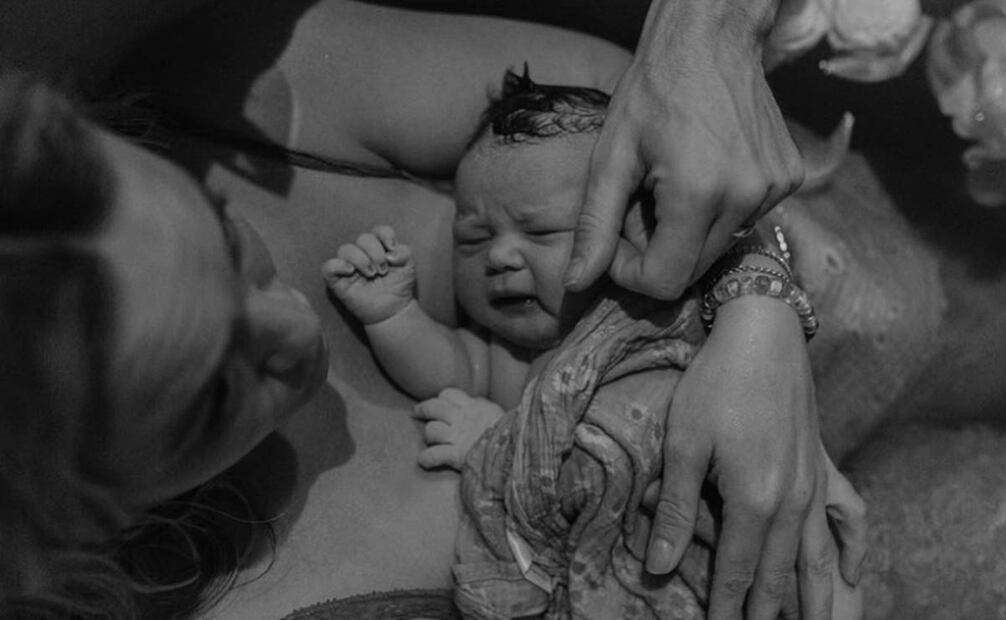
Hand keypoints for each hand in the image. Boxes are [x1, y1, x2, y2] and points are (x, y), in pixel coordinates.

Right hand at [322, 225, 414, 323]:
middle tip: (383, 270)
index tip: (392, 248)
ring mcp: (349, 266)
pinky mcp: (338, 281)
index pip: (378, 231)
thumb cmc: (399, 287)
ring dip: (361, 259)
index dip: (385, 235)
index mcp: (379, 247)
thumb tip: (390, 252)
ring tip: (372, 274)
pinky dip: (338, 265)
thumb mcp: (408, 267)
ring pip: (345, 249)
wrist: (393, 310)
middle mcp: (362, 254)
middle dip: (376, 253)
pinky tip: (351, 271)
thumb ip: (404, 253)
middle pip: (363, 238)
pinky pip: (328, 267)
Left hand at [411, 388, 504, 469]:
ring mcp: (458, 438)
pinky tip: (424, 460)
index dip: (442, 399)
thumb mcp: (496, 413)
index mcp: (473, 407)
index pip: (448, 394)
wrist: (517, 450)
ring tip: (435, 441)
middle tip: (417, 412)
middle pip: (433, 407)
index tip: (440, 404)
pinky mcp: (457, 456)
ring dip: (430, 435)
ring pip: (431, 430)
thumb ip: (482, 409)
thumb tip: (475, 406)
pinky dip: (427, 459)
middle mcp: (462, 420)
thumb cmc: (510, 432)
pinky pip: (433, 455)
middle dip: (423, 409)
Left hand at [563, 0, 803, 299]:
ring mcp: (775, 189)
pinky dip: (718, 211)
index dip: (632, 273)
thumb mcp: (611, 159)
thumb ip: (595, 226)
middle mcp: (746, 198)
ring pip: (719, 248)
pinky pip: (744, 221)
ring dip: (687, 233)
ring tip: (670, 186)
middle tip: (640, 207)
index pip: (665, 281)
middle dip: (658, 251)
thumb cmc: (652, 92)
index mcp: (698, 195)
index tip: (617, 241)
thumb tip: (578, 283)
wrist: (711, 38)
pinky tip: (704, 173)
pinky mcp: (789, 179)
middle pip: (693, 269)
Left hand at [645, 297, 865, 618]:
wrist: (762, 333)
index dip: (726, 608)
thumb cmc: (715, 384)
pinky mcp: (824, 464)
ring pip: (816, 558)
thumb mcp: (683, 444)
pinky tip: (852, 575)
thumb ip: (679, 511)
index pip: (738, 573)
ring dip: (812, 598)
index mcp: (754, 500)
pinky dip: (852, 550)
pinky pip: (848, 516)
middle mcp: (793, 501)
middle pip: (779, 574)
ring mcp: (815, 484)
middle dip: (766, 612)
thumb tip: (660, 565)